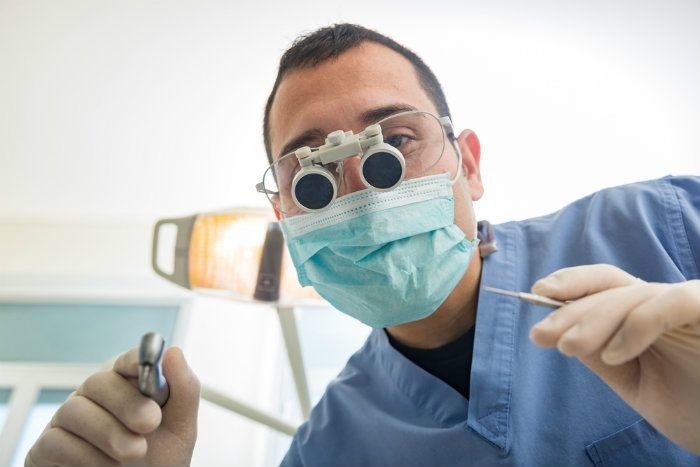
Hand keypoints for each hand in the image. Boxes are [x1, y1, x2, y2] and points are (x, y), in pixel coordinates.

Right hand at [25, 346, 199, 465]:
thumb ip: (183, 391)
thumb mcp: (179, 429)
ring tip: (136, 452)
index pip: (126, 361)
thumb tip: (173, 352)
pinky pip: (55, 441)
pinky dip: (85, 455)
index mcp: (128, 386)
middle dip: (127, 402)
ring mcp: (68, 421)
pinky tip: (108, 466)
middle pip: (99, 382)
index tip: (146, 366)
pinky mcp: (46, 449)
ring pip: (75, 410)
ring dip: (109, 432)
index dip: (135, 359)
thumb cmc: (157, 463)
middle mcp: (95, 398)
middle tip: (150, 422)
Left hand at [529, 264, 699, 454]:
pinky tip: (614, 354)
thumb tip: (557, 331)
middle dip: (569, 312)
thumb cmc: (693, 406)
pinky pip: (672, 303)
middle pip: (609, 289)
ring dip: (594, 321)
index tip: (536, 295)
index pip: (602, 284)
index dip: (569, 284)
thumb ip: (599, 355)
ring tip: (568, 348)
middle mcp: (665, 301)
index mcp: (644, 312)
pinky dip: (638, 325)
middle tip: (541, 336)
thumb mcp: (633, 381)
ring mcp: (689, 302)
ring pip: (632, 296)